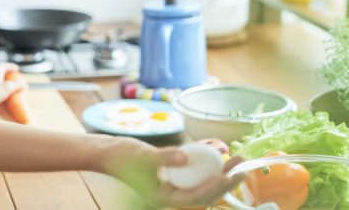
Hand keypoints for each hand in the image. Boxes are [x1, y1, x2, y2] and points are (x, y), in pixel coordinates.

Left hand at [0, 63, 27, 120]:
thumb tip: (23, 85)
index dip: (10, 67)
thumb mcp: (7, 88)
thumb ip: (17, 85)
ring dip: (4, 92)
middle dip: (7, 80)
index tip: (17, 70)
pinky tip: (7, 112)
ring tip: (12, 98)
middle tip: (15, 84)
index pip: (2, 67)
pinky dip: (1, 104)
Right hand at [103, 137, 244, 208]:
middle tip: (243, 165)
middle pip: (205, 191)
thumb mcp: (143, 156)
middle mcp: (171, 194)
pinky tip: (216, 149)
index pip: (198, 196)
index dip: (217, 186)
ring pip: (202, 181)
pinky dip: (204, 162)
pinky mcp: (171, 174)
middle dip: (225, 179)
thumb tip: (186, 157)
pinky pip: (193, 171)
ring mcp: (171, 184)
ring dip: (219, 170)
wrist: (105, 152)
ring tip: (236, 157)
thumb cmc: (120, 156)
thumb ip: (165, 158)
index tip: (233, 174)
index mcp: (164, 198)